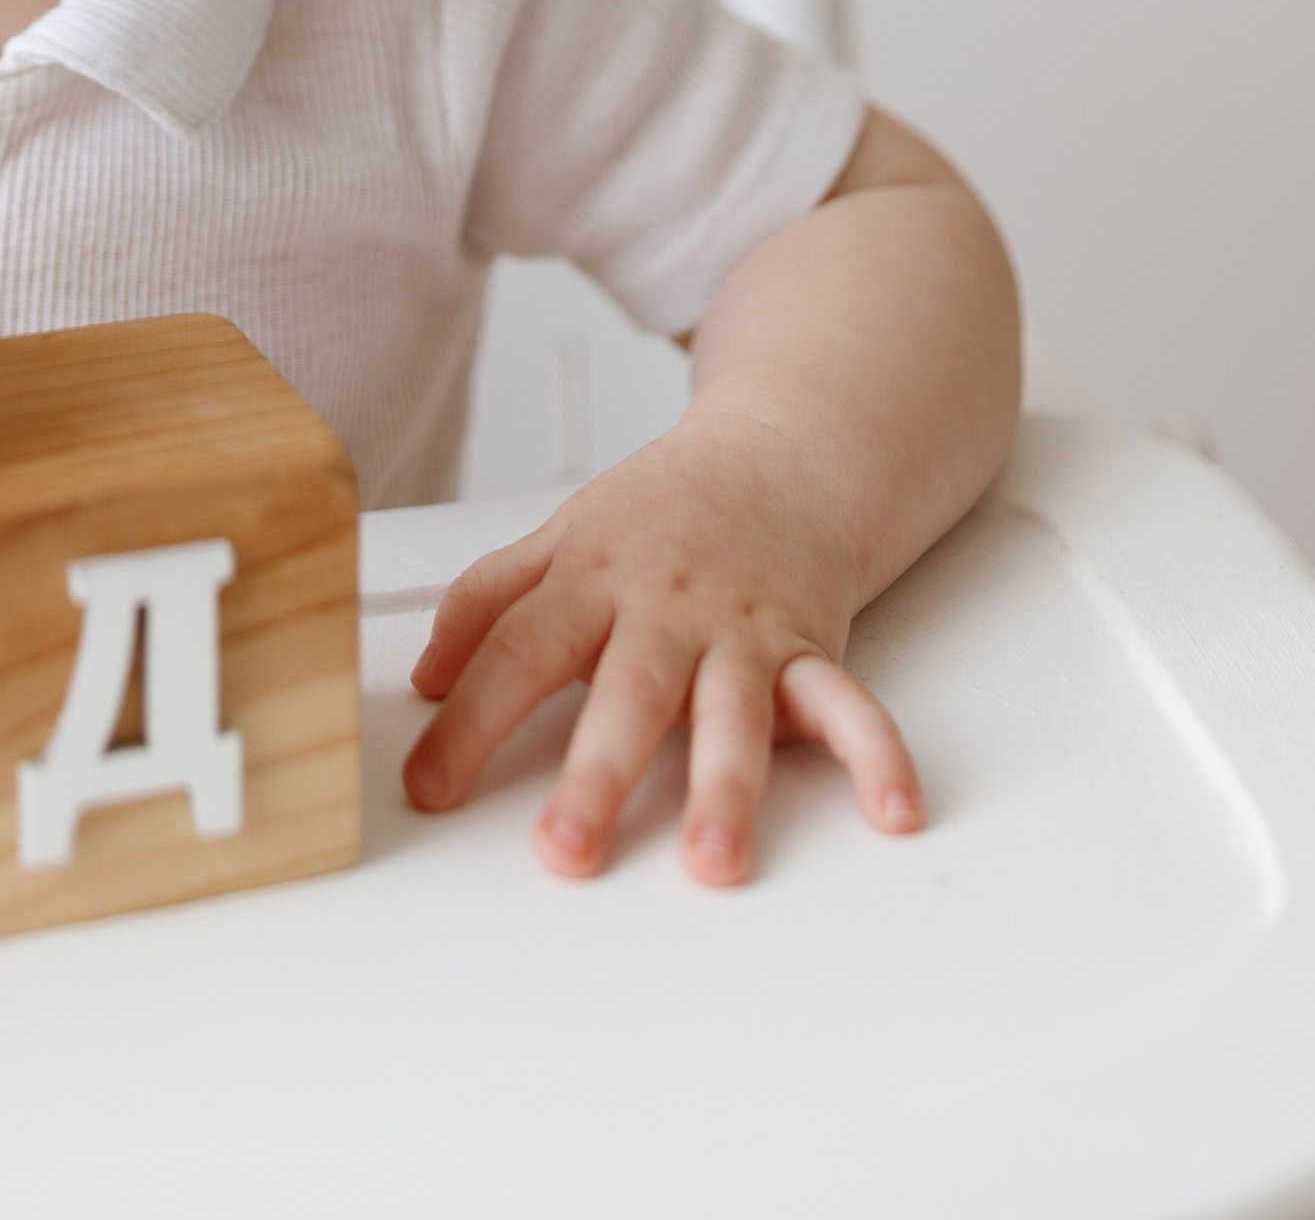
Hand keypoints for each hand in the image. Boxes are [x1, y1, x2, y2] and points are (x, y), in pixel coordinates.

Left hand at [399, 404, 922, 886]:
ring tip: (712, 859)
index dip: (468, 721)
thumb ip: (486, 603)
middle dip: (599, 773)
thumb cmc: (662, 512)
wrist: (777, 455)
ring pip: (733, 712)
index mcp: (594, 580)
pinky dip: (877, 754)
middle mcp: (668, 610)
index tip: (428, 788)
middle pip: (628, 693)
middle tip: (566, 848)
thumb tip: (423, 676)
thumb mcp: (559, 537)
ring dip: (726, 788)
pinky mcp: (811, 650)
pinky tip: (891, 807)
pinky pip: (848, 704)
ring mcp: (744, 633)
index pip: (519, 651)